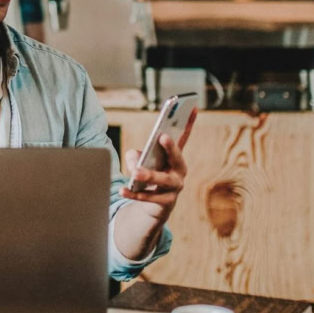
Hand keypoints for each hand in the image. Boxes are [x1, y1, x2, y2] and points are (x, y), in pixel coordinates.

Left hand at [121, 107, 196, 221]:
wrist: (156, 205)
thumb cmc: (150, 175)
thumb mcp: (141, 161)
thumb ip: (136, 156)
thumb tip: (136, 163)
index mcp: (175, 157)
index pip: (183, 137)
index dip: (188, 122)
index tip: (191, 107)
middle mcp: (179, 170)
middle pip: (176, 158)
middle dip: (170, 147)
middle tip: (162, 136)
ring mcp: (175, 187)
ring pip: (163, 180)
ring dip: (149, 175)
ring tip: (135, 173)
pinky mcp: (166, 202)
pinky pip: (149, 197)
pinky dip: (134, 193)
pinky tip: (122, 190)